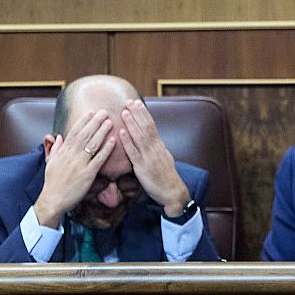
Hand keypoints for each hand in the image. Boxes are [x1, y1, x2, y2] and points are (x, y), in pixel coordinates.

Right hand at [33, 110, 113, 226]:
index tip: (91, 112)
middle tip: (104, 112)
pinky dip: (106, 149)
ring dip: (102, 132)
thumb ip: (55, 149)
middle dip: (95, 122)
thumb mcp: (50, 163)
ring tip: (110, 122)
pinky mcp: (88, 174)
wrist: (53, 199)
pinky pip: (99, 159)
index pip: (74, 132)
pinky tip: (113, 141)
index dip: (83, 121)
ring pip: (92, 144)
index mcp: (63, 152)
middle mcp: (71, 155)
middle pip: (85, 134)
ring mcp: (80, 164)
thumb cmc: (52, 183)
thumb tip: (58, 137)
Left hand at [117, 99, 189, 215]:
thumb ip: (155, 148)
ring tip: (124, 112)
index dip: (143, 114)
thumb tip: (150, 139)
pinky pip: (134, 152)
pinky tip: (121, 132)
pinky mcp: (143, 167)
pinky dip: (128, 141)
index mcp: (160, 146)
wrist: (173, 193)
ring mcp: (149, 157)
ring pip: (140, 137)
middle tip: (129, 101)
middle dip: (137, 113)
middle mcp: (155, 149)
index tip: (137, 103)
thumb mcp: (164, 158)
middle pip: (146, 127)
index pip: (152, 125)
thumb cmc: (166, 178)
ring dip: (132, 123)